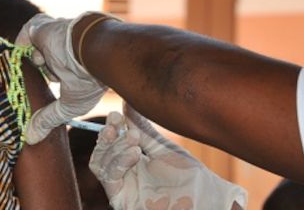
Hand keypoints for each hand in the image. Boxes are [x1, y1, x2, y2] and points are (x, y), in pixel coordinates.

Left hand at [15, 12, 114, 144]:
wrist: (94, 52)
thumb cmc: (89, 80)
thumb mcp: (68, 105)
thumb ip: (48, 119)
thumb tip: (32, 138)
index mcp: (73, 62)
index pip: (53, 67)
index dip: (47, 78)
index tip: (36, 93)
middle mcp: (63, 47)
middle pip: (42, 58)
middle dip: (37, 71)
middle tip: (31, 85)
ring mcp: (52, 35)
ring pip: (34, 48)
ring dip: (38, 61)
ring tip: (51, 66)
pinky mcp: (41, 27)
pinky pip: (25, 36)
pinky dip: (26, 47)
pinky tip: (39, 55)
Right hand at [90, 104, 247, 209]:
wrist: (202, 198)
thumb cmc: (187, 175)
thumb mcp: (162, 147)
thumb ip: (142, 128)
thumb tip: (126, 103)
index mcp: (132, 159)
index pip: (112, 141)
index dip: (112, 126)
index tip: (116, 113)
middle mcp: (124, 173)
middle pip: (102, 151)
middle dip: (108, 135)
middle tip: (117, 120)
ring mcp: (122, 188)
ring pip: (101, 163)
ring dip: (115, 147)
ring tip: (133, 137)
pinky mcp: (121, 201)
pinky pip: (109, 179)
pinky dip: (119, 162)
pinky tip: (134, 152)